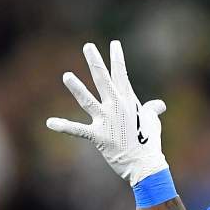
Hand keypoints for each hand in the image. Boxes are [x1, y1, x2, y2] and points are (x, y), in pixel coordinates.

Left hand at [46, 40, 168, 185]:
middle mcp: (116, 106)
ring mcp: (106, 120)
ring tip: (66, 76)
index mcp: (128, 101)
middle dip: (95, 62)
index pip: (122, 75)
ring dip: (77, 88)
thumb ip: (152, 110)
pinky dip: (64, 126)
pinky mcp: (98, 136)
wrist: (146, 164)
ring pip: (88, 100)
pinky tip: (50, 123)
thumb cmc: (150, 143)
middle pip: (104, 79)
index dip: (117, 58)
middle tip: (87, 46)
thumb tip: (159, 105)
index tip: (114, 44)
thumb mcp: (152, 122)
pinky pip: (78, 130)